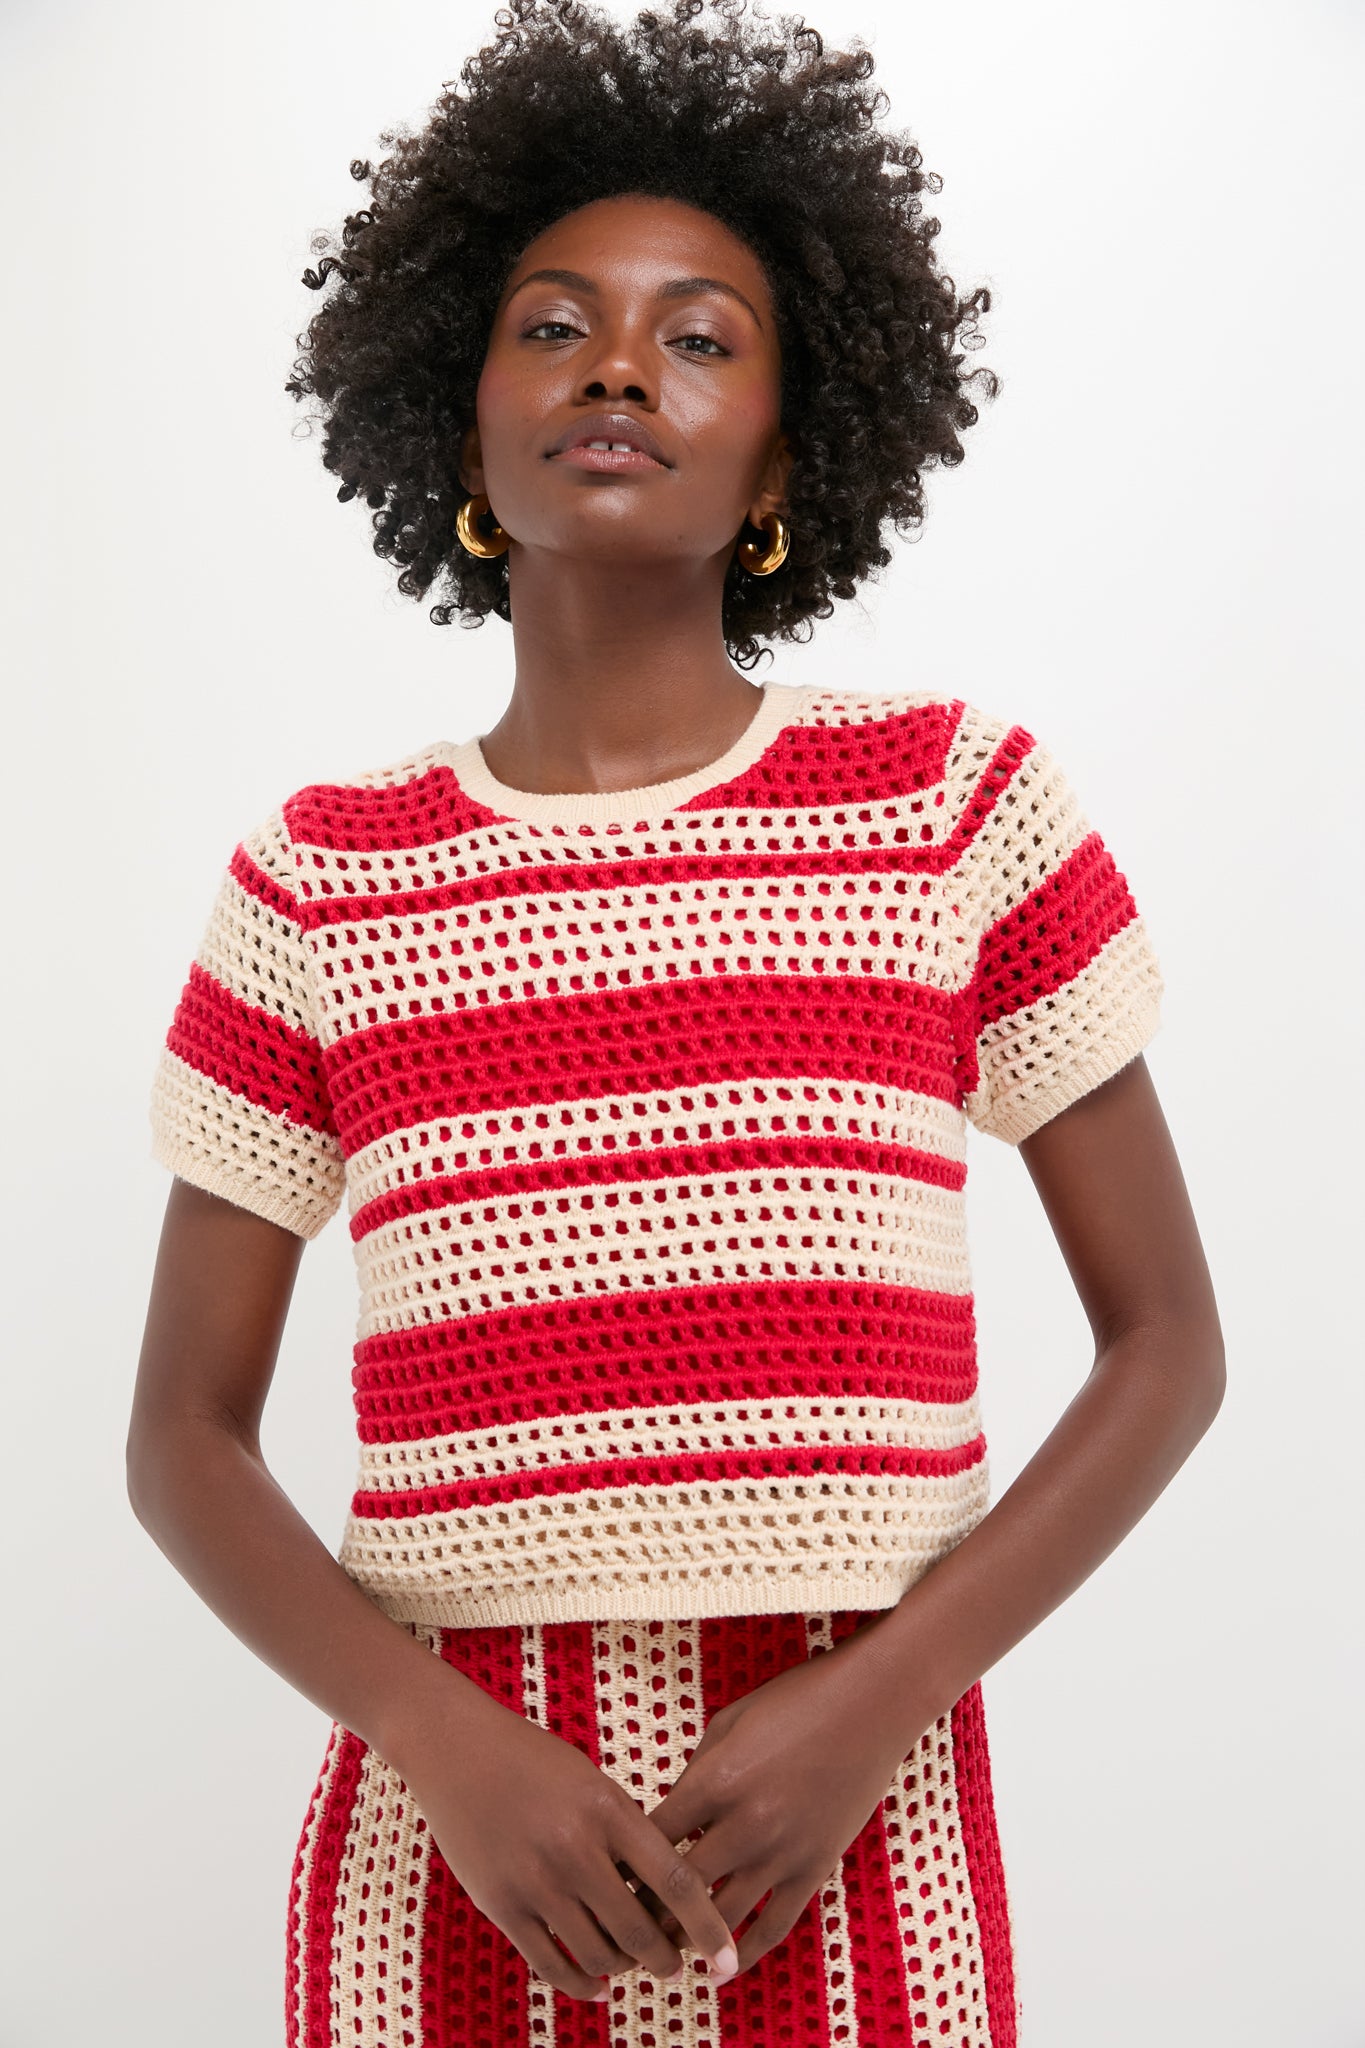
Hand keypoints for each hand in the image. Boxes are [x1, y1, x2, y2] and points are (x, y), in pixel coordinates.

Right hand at [399, 1686, 741, 2001]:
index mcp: (607, 1811)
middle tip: (677, 1964)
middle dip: (667, 1959)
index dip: (707, 1924)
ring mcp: (535, 1882)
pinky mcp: (500, 1905)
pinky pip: (551, 1964)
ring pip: (599, 1955)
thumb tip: (668, 1890)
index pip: (674, 1880)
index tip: (726, 1953)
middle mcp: (574, 1850)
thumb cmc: (533, 1760)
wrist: (457, 1749)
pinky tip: (597, 1984)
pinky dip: (582, 1984)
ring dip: (626, 1968)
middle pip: (639, 1931)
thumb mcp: (593, 1781)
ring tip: (634, 1961)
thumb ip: (627, 1831)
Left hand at [634, 1626, 928, 1975]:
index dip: (624, 1861)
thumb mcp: (730, 1722)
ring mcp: (783, 1850)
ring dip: (687, 1941)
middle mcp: (746, 1823)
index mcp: (717, 1780)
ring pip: (722, 1917)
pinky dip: (745, 1953)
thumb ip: (698, 1772)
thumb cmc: (797, 1699)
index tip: (605, 1879)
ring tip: (660, 1955)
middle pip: (679, 1887)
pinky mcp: (816, 1866)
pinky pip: (775, 1924)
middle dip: (645, 1911)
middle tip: (620, 1929)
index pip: (653, 1838)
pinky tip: (721, 1972)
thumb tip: (674, 1814)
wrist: (872, 1702)